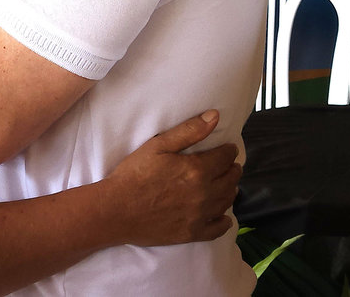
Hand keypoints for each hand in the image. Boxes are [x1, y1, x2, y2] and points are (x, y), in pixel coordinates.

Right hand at [102, 109, 240, 245]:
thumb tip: (215, 116)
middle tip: (230, 165)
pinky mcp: (192, 233)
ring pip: (227, 201)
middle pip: (230, 179)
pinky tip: (223, 215)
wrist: (116, 209)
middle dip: (233, 169)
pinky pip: (219, 228)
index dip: (229, 151)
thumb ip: (189, 131)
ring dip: (231, 190)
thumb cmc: (134, 173)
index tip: (229, 149)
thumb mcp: (158, 145)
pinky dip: (225, 220)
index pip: (225, 158)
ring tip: (228, 184)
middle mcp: (204, 194)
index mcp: (197, 170)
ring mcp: (199, 216)